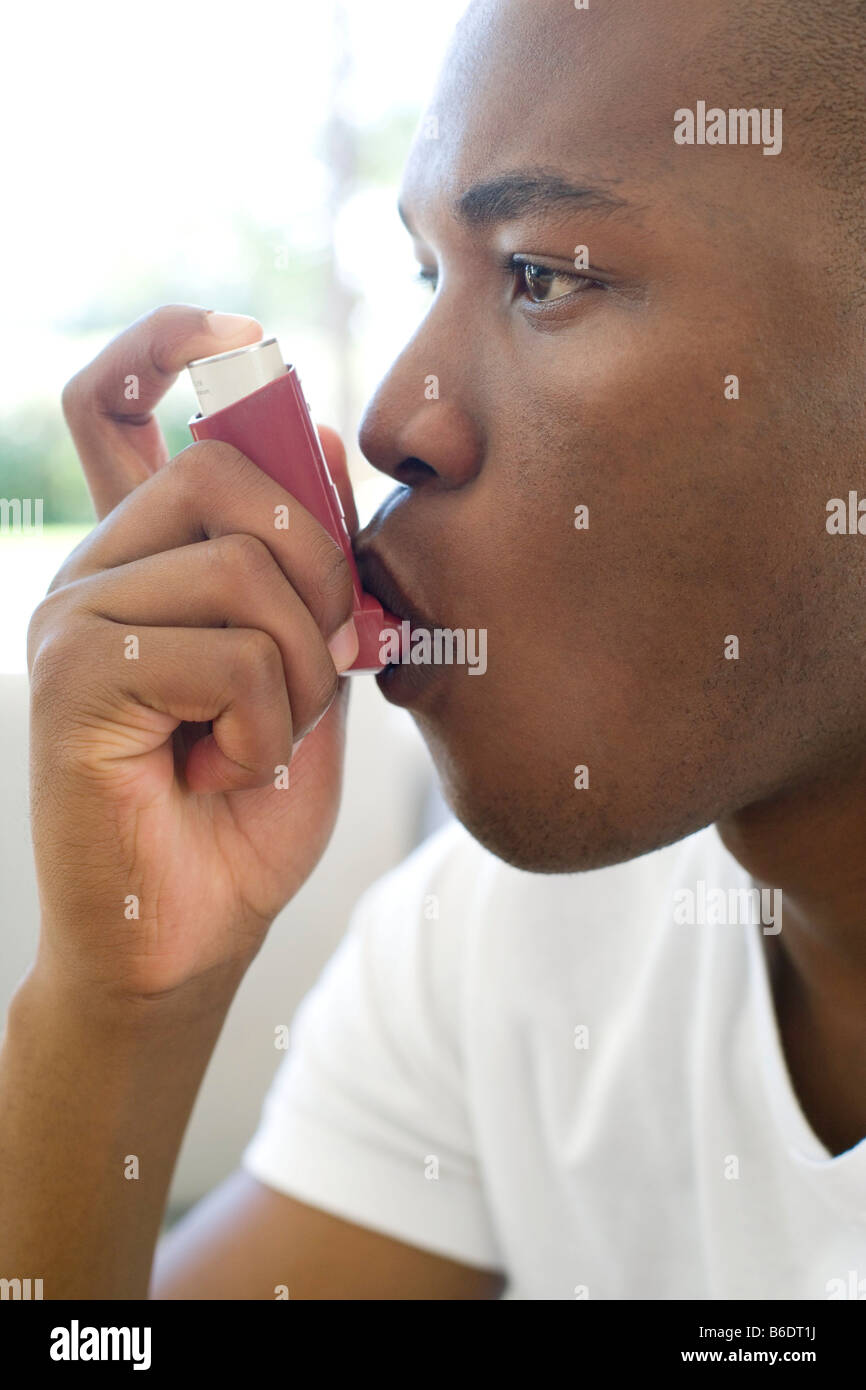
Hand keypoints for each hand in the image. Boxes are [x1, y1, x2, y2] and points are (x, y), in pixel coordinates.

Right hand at [27, 304, 360, 1001]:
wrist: (189, 933)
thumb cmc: (246, 808)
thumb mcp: (305, 668)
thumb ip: (309, 564)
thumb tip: (315, 427)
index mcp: (143, 557)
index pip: (112, 400)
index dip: (168, 341)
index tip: (242, 333)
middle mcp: (94, 569)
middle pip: (223, 471)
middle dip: (317, 568)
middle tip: (322, 664)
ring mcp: (71, 618)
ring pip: (239, 565)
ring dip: (296, 669)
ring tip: (262, 741)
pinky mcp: (72, 680)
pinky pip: (221, 652)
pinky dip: (262, 724)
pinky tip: (224, 771)